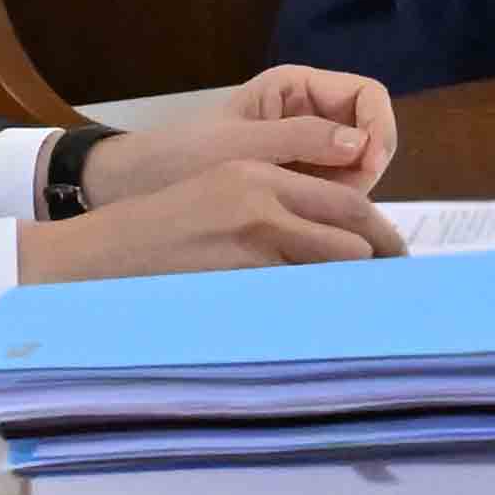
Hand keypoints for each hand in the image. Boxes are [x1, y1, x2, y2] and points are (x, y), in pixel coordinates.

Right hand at [19, 148, 395, 282]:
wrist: (98, 253)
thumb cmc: (159, 231)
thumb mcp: (219, 195)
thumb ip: (274, 209)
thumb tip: (336, 243)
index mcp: (259, 172)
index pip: (345, 200)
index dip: (380, 231)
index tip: (394, 255)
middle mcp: (264, 197)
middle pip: (353, 229)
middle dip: (382, 261)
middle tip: (395, 288)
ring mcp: (253, 236)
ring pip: (335, 262)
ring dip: (355, 286)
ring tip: (367, 309)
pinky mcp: (239, 273)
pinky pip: (300, 292)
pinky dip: (320, 305)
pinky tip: (330, 322)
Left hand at [80, 66, 394, 210]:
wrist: (137, 188)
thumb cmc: (181, 155)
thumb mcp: (240, 146)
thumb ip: (301, 140)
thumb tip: (361, 145)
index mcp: (297, 89)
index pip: (367, 96)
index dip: (379, 126)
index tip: (370, 164)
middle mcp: (310, 115)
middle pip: (370, 134)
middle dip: (366, 166)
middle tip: (343, 200)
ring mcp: (306, 151)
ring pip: (358, 169)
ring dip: (351, 193)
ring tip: (319, 217)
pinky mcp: (299, 184)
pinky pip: (334, 194)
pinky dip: (333, 210)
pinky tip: (314, 227)